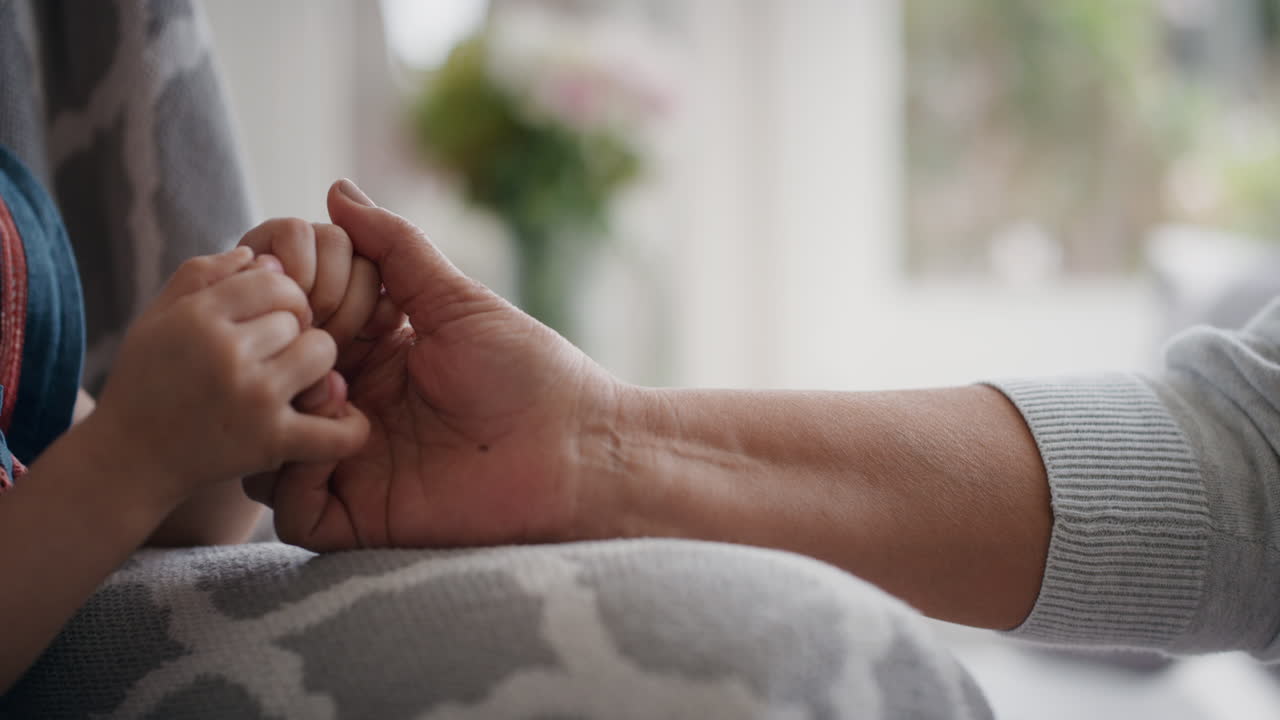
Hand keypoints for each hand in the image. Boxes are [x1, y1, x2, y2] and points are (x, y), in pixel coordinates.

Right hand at [92, 248, 369, 505]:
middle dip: (293, 328)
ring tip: (290, 377)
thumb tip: (259, 253)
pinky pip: (336, 428)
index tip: (268, 316)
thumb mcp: (159, 315)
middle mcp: (226, 352)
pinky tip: (341, 418)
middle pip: (300, 313)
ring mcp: (253, 397)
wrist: (131, 457)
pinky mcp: (271, 442)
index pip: (275, 279)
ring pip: (322, 351)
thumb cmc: (148, 379)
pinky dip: (349, 426)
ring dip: (314, 364)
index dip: (279, 294)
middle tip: (273, 351)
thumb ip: (204, 273)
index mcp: (198, 316)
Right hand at [249, 181, 624, 550]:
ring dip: (284, 411)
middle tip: (320, 338)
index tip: (317, 286)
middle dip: (278, 356)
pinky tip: (346, 433)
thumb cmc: (529, 370)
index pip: (290, 329)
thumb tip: (335, 190)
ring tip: (336, 386)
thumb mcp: (454, 299)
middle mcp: (353, 410)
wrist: (577, 449)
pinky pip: (291, 510)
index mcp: (370, 357)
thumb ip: (393, 247)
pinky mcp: (361, 520)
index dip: (290, 303)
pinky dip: (298, 473)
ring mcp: (352, 467)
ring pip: (267, 449)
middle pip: (268, 387)